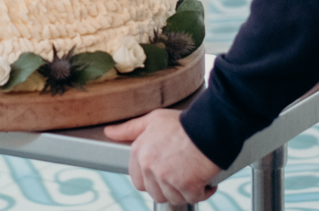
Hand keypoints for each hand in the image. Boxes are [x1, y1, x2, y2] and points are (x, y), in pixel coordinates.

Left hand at [105, 109, 220, 205]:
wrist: (209, 126)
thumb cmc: (183, 122)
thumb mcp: (153, 120)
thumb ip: (129, 129)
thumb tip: (108, 132)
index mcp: (139, 152)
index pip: (138, 181)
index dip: (153, 179)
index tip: (166, 172)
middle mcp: (149, 166)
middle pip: (156, 192)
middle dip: (169, 187)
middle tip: (182, 173)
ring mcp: (167, 177)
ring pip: (174, 198)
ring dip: (185, 190)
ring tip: (194, 173)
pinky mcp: (186, 185)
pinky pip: (192, 197)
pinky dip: (202, 191)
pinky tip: (205, 179)